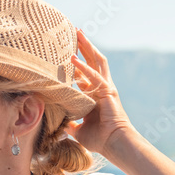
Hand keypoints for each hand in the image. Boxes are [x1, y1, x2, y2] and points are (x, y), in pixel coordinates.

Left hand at [67, 30, 136, 157]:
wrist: (114, 143)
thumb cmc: (99, 139)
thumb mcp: (78, 130)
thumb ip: (69, 124)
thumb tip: (60, 125)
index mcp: (93, 94)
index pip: (83, 73)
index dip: (75, 62)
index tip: (64, 51)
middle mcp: (100, 87)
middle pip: (92, 60)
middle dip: (83, 46)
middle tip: (74, 32)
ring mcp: (105, 87)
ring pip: (96, 61)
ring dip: (86, 47)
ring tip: (78, 33)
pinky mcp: (108, 91)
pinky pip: (94, 76)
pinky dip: (83, 67)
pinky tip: (72, 59)